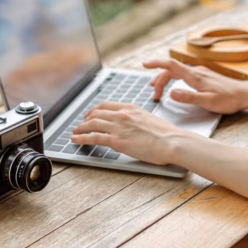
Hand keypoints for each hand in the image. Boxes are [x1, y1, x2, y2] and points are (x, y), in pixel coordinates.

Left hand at [71, 102, 187, 165]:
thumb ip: (137, 120)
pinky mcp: (116, 140)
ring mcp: (118, 127)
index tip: (91, 114)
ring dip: (80, 128)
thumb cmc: (166, 134)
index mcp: (131, 108)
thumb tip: (132, 125)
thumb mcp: (149, 119)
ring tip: (75, 132)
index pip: (107, 105)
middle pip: (96, 113)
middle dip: (85, 119)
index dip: (95, 110)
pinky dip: (82, 138)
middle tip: (81, 124)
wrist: (172, 141)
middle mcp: (122, 115)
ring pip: (92, 124)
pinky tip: (76, 139)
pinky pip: (94, 137)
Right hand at [143, 58, 247, 113]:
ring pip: (177, 72)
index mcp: (195, 76)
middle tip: (155, 94)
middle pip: (172, 70)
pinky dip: (174, 79)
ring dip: (166, 79)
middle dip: (160, 79)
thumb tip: (172, 93)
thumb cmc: (228, 99)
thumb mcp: (208, 102)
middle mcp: (196, 71)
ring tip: (158, 90)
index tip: (144, 64)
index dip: (157, 64)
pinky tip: (174, 86)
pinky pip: (184, 74)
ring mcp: (200, 73)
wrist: (245, 94)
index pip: (171, 65)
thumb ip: (189, 97)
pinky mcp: (203, 76)